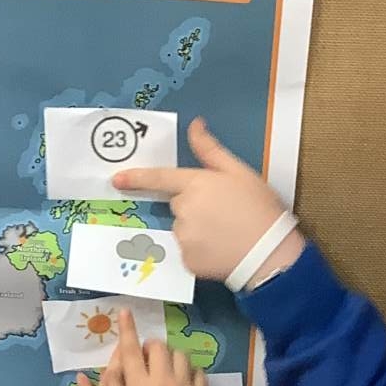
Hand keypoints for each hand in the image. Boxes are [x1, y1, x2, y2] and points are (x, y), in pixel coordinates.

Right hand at [106, 309, 210, 385]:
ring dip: (171, 358)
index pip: (131, 349)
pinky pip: (198, 373)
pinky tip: (184, 383)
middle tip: (148, 359)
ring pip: (180, 356)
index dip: (128, 328)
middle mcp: (162, 379)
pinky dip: (189, 373)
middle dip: (152, 347)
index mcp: (139, 384)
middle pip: (159, 347)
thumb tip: (110, 370)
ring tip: (167, 370)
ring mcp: (184, 385)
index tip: (126, 312)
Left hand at [117, 118, 302, 286]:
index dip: (136, 178)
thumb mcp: (240, 172)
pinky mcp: (187, 261)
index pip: (159, 178)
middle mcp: (183, 210)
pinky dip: (201, 251)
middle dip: (195, 207)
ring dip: (198, 230)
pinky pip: (188, 252)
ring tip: (226, 234)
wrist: (270, 253)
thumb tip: (195, 125)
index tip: (115, 180)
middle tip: (224, 213)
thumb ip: (211, 150)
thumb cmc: (259, 208)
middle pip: (178, 205)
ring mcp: (183, 238)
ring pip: (183, 229)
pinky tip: (222, 250)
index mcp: (195, 185)